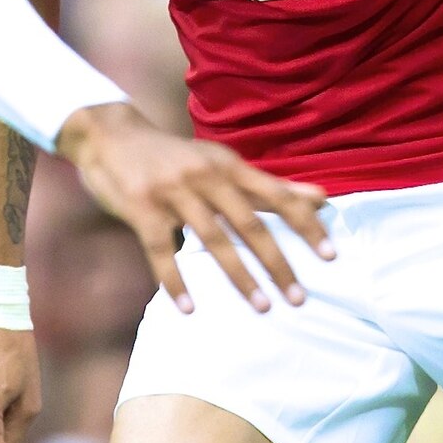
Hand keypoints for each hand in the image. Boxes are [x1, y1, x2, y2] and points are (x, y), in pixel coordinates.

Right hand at [52, 103, 330, 312]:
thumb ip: (270, 185)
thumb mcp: (222, 163)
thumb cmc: (175, 157)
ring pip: (212, 239)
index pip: (277, 197)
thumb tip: (322, 197)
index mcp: (228, 165)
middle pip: (249, 224)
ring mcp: (172, 192)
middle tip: (298, 298)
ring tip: (261, 307)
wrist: (111, 134)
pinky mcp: (141, 207)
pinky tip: (189, 309)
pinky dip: (175, 281)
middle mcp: (206, 176)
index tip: (331, 256)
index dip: (305, 225)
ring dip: (239, 277)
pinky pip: (160, 250)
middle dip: (277, 263)